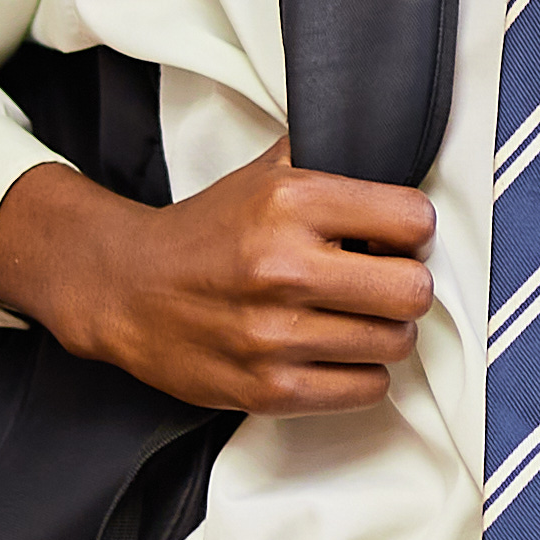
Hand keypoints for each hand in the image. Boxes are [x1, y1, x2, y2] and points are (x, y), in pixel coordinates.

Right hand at [0, 149, 433, 412]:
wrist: (125, 288)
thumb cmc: (206, 234)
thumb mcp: (265, 174)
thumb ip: (331, 159)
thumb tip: (396, 150)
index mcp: (289, 203)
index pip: (414, 220)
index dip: (412, 230)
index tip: (394, 238)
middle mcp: (283, 268)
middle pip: (414, 290)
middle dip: (406, 285)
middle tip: (382, 283)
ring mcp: (273, 335)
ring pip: (395, 343)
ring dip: (384, 331)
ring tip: (355, 317)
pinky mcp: (266, 389)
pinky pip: (365, 388)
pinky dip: (361, 372)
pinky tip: (335, 351)